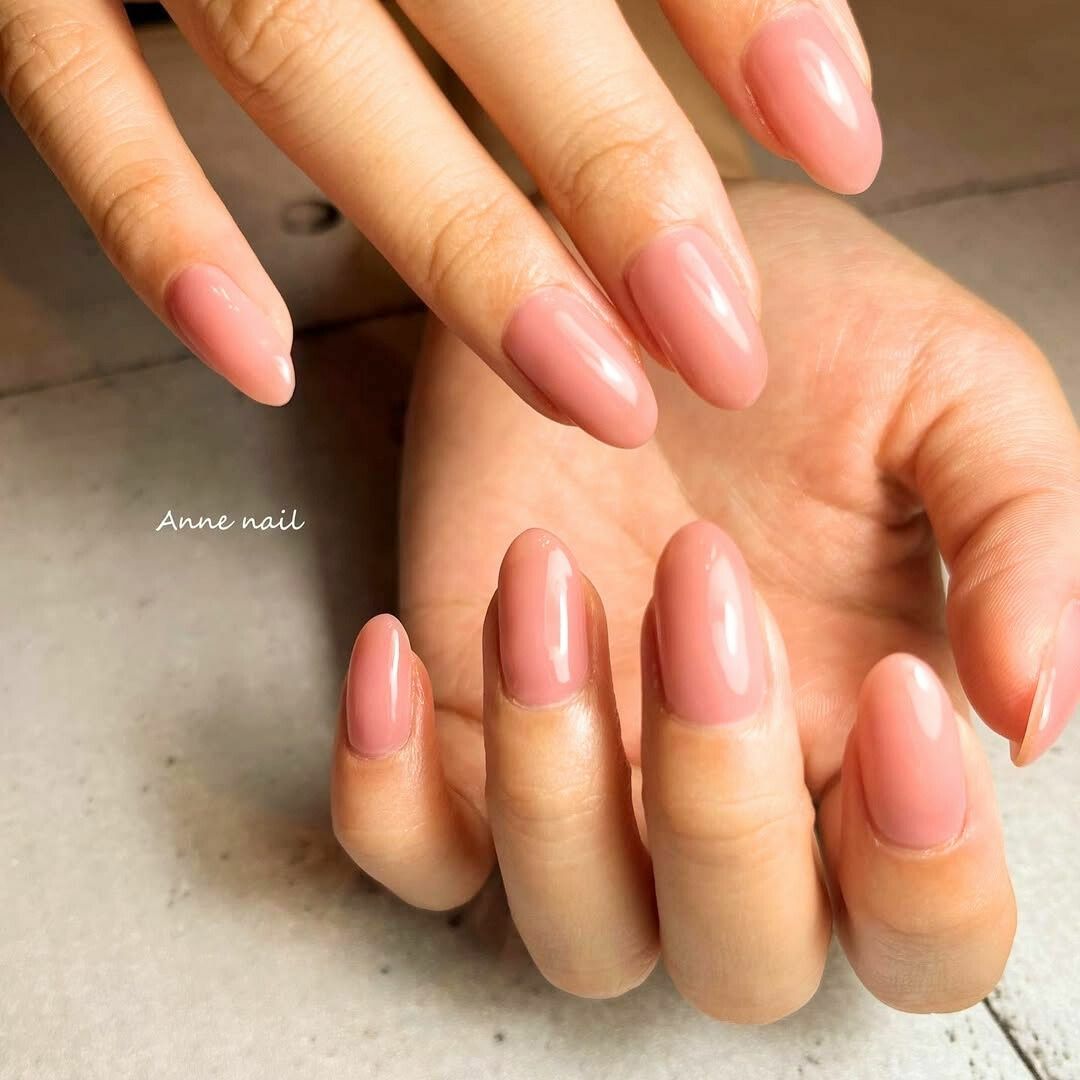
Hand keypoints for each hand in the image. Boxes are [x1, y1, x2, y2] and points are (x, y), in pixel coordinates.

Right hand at [1, 0, 878, 439]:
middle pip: (490, 1)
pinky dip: (161, 234)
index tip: (836, 134)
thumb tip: (785, 45)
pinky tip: (257, 359)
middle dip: (619, 179)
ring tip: (589, 384)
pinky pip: (76, 100)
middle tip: (719, 338)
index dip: (742, 8)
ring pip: (308, 68)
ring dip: (459, 246)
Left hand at [329, 181, 1079, 1018]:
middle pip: (742, 958)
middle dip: (716, 797)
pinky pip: (413, 850)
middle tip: (699, 571)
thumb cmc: (801, 324)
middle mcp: (727, 786)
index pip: (926, 929)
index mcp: (869, 736)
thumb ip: (1022, 535)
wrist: (633, 257)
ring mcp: (585, 768)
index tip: (898, 685)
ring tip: (545, 570)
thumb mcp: (956, 391)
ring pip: (577, 927)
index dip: (925, 867)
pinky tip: (401, 645)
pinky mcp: (460, 721)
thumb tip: (1034, 711)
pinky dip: (386, 793)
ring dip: (553, 778)